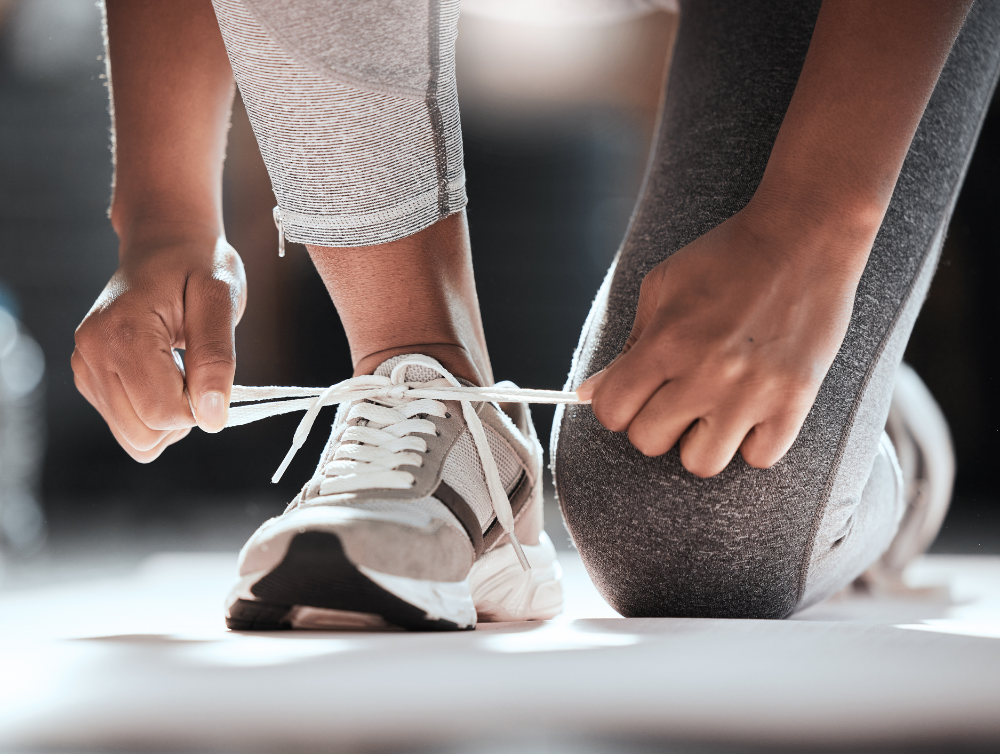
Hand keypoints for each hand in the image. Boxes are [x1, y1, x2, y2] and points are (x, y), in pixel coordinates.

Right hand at [72, 235, 245, 461]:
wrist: (165, 244)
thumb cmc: (197, 264)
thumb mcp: (220, 298)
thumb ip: (217, 357)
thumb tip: (212, 417)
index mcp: (121, 333)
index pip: (162, 413)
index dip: (200, 407)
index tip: (210, 371)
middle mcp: (91, 354)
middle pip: (144, 435)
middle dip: (183, 417)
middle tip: (197, 371)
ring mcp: (85, 369)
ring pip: (136, 439)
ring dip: (170, 419)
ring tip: (182, 371)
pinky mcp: (90, 379)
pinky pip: (129, 426)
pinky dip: (154, 412)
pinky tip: (165, 375)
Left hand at [578, 208, 864, 476]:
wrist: (805, 236)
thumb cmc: (727, 257)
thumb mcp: (663, 286)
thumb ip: (628, 344)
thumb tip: (590, 393)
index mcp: (667, 341)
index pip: (612, 412)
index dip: (616, 406)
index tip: (634, 394)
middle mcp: (706, 373)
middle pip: (649, 442)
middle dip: (654, 422)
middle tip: (675, 397)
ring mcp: (753, 392)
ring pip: (701, 463)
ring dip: (701, 441)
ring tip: (713, 409)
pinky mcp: (795, 401)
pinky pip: (759, 458)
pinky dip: (752, 442)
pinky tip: (752, 410)